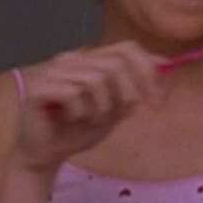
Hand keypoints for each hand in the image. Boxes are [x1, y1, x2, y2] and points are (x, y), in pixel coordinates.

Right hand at [13, 43, 162, 172]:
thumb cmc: (78, 130)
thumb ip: (135, 87)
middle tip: (120, 116)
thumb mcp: (115, 109)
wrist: (45, 154)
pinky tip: (71, 119)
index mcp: (90, 60)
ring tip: (91, 119)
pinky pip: (73, 93)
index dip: (147, 71)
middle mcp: (71, 59)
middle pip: (115, 64)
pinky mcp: (38, 88)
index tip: (157, 99)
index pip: (127, 48)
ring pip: (96, 80)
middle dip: (128, 94)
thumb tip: (164, 62)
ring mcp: (53, 71)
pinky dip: (80, 112)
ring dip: (102, 108)